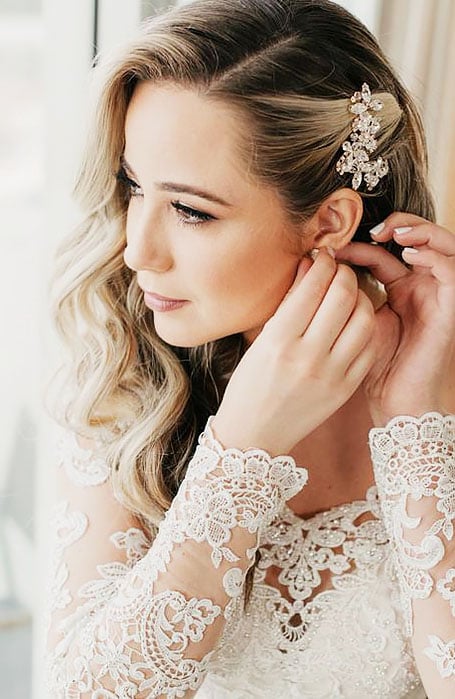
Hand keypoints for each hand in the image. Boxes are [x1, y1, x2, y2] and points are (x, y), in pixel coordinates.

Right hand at [212, 249, 375, 454]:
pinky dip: (366, 326)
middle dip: (344, 273)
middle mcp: (307, 357)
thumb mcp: (260, 340)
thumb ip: (289, 302)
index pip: (313, 287)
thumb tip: (311, 265)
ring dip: (361, 297)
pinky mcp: (346, 389)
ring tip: (349, 294)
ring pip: (364, 319)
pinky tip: (354, 321)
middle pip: (343, 296)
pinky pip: (369, 346)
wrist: (255, 434)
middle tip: (339, 270)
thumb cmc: (249, 385)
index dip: (323, 263)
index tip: (324, 256)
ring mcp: (331, 375)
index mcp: (278, 342)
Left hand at [336, 213, 454, 424]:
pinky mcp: (450, 310)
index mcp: (398, 290)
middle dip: (400, 225)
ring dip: (421, 233)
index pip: (383, 253)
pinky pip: (452, 273)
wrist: (392, 401)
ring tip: (394, 234)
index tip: (335, 247)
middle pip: (419, 240)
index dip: (361, 244)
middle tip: (373, 227)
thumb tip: (309, 263)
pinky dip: (434, 257)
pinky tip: (409, 256)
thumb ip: (339, 294)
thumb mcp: (351, 322)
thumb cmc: (369, 367)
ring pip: (443, 247)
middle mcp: (421, 288)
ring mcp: (437, 297)